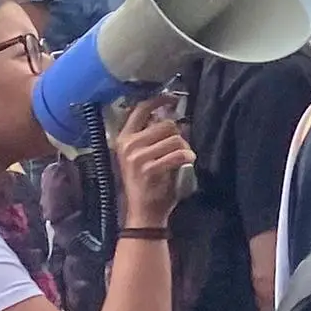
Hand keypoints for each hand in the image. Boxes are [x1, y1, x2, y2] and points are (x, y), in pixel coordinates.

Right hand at [113, 94, 193, 232]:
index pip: (140, 109)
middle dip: (178, 134)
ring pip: (174, 138)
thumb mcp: (143, 156)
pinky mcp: (149, 168)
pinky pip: (177, 154)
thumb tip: (173, 117)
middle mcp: (128, 145)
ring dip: (184, 147)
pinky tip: (187, 161)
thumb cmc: (147, 183)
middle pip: (165, 124)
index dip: (158, 100)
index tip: (172, 99)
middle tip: (180, 148)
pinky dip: (187, 157)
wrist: (143, 212)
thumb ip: (152, 136)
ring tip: (182, 157)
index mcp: (123, 139)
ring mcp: (137, 157)